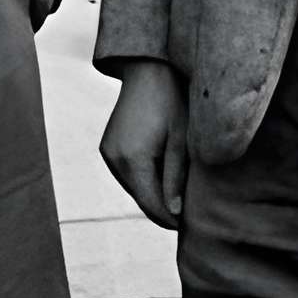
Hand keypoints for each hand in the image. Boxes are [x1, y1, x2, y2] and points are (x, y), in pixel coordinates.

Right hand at [99, 61, 190, 231]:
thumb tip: (174, 213)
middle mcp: (114, 159)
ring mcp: (107, 154)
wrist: (148, 71)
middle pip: (141, 199)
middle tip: (190, 212)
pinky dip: (144, 179)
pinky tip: (163, 171)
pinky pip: (128, 175)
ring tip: (179, 190)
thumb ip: (176, 178)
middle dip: (163, 207)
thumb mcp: (182, 141)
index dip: (171, 219)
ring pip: (134, 188)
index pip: (151, 205)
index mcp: (133, 159)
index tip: (190, 226)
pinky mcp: (108, 148)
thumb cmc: (173, 102)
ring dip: (153, 193)